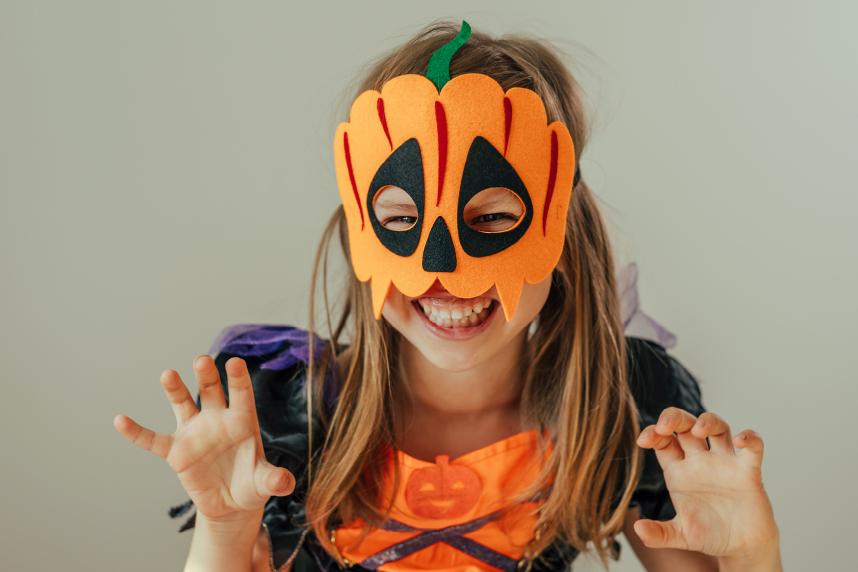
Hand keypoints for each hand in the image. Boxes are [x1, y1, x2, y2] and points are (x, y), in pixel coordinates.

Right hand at [114, 355, 295, 522]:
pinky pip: (154, 440)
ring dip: (175, 390)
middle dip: (207, 375)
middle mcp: (218, 419)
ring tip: (168, 374)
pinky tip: (120, 421)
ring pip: (183, 404)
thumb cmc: (252, 485)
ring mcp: (195, 432)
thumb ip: (274, 480)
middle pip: (211, 391)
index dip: (238, 379)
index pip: (242, 395)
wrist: (232, 504)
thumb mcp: (265, 483)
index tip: (236, 362)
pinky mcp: (177, 452)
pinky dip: (137, 432)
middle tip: (202, 360)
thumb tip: (285, 482)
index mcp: (243, 421)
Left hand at [634, 407, 780, 565]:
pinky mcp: (748, 472)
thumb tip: (638, 529)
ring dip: (708, 421)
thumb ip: (660, 534)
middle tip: (665, 425)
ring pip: (718, 428)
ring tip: (699, 430)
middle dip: (674, 418)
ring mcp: (724, 463)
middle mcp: (700, 461)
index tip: (644, 440)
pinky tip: (741, 440)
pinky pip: (752, 448)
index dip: (653, 433)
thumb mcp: (680, 536)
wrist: (742, 548)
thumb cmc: (709, 535)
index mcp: (678, 471)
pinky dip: (750, 439)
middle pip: (686, 426)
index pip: (663, 441)